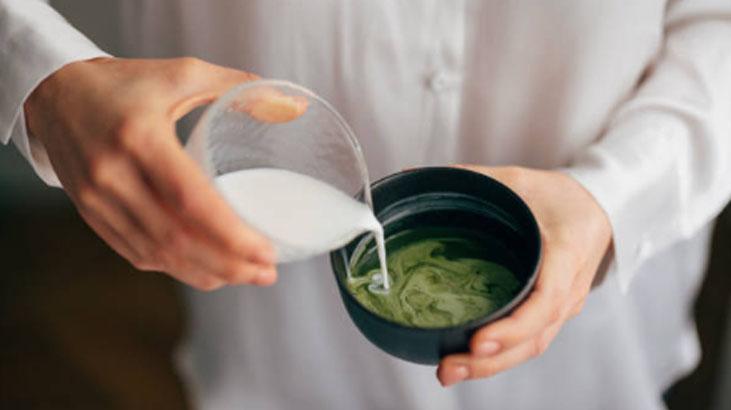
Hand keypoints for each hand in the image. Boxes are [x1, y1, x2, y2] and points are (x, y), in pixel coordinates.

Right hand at [24, 57, 304, 289]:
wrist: (54, 93)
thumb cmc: (123, 84)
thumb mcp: (180, 74)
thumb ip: (235, 86)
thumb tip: (290, 105)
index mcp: (139, 137)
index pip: (190, 201)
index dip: (231, 235)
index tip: (267, 250)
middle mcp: (113, 175)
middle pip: (177, 238)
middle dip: (228, 264)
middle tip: (267, 272)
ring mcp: (97, 201)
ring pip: (157, 254)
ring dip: (205, 273)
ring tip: (245, 276)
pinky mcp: (91, 215)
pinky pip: (137, 253)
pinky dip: (176, 268)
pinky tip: (206, 271)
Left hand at [437, 166, 611, 385]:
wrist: (598, 207)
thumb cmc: (558, 196)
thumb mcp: (516, 180)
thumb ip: (469, 179)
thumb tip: (413, 177)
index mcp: (565, 253)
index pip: (545, 300)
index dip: (513, 326)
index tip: (479, 340)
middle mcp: (567, 289)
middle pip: (534, 337)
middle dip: (492, 360)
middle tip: (449, 367)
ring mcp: (562, 305)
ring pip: (531, 346)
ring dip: (491, 365)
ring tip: (449, 370)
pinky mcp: (551, 312)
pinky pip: (528, 340)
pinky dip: (500, 355)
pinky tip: (468, 359)